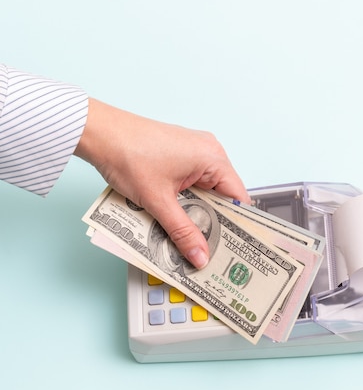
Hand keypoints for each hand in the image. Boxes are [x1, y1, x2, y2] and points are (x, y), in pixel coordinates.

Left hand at [74, 98, 249, 268]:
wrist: (97, 133)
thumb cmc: (127, 154)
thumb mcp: (158, 202)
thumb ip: (183, 232)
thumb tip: (200, 256)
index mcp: (213, 157)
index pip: (238, 197)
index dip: (238, 225)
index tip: (233, 248)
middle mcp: (209, 151)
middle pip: (222, 196)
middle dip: (214, 223)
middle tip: (210, 250)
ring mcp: (194, 151)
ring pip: (205, 191)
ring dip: (198, 213)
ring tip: (192, 238)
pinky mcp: (180, 154)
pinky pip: (193, 183)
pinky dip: (187, 201)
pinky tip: (177, 218)